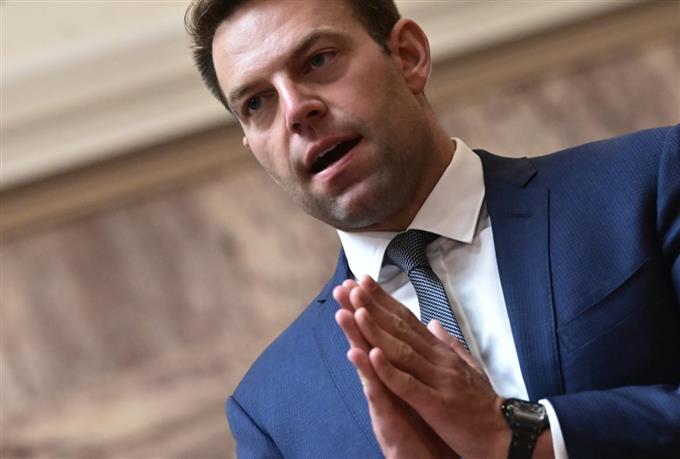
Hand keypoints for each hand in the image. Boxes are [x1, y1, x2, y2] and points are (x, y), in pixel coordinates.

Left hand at [341, 276, 510, 458]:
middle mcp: (437, 360)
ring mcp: (437, 380)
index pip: (407, 320)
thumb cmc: (483, 403)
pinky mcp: (437, 404)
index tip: (364, 283)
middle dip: (374, 307)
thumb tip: (432, 322)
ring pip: (401, 351)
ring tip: (357, 311)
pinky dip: (390, 370)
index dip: (384, 301)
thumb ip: (447, 343)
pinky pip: (409, 385)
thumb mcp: (465, 367)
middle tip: (352, 287)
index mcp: (440, 352)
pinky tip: (373, 355)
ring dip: (377, 330)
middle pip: (400, 328)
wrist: (508, 432)